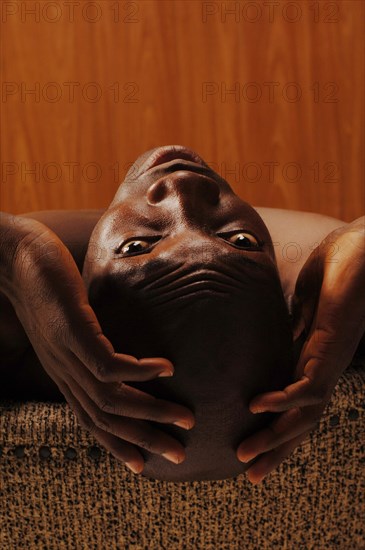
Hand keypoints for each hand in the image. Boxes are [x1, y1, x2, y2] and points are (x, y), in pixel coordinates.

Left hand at [6, 216, 194, 473]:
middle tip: (179, 455)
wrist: (14, 258)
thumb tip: (118, 350)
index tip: (145, 465)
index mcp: (64, 374)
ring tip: (184, 416)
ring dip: (151, 411)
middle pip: (105, 420)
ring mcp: (66, 353)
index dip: (117, 446)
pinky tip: (165, 368)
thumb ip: (89, 342)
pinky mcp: (72, 330)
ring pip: (110, 398)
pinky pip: (107, 363)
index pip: (91, 422)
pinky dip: (140, 370)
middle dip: (145, 440)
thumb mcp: (68, 325)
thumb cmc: (47, 289)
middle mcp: (64, 372)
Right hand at [236, 218, 364, 483]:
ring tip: (247, 456)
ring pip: (306, 414)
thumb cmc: (335, 268)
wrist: (362, 248)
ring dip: (276, 438)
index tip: (253, 446)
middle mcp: (322, 367)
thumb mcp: (301, 302)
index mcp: (313, 358)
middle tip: (251, 476)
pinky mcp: (332, 349)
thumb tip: (271, 332)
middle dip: (277, 449)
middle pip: (301, 420)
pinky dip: (283, 400)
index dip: (277, 428)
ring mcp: (329, 361)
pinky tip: (257, 406)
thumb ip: (289, 323)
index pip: (295, 403)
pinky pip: (308, 386)